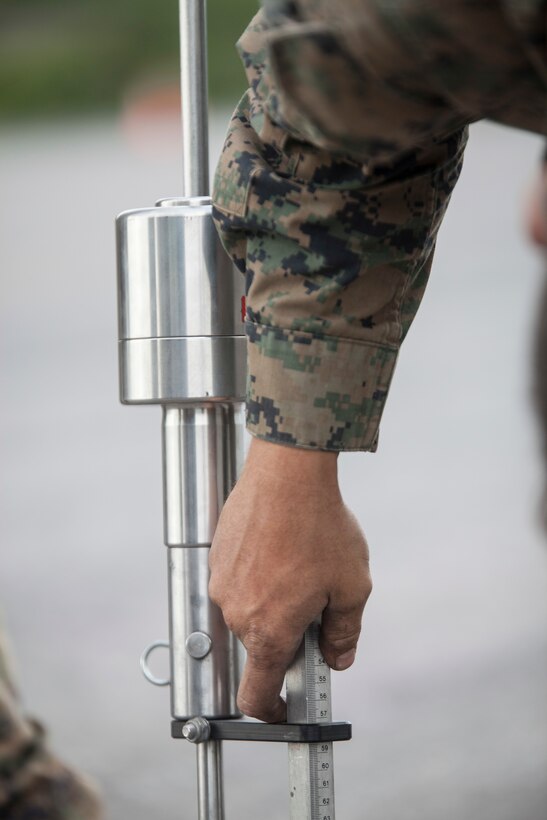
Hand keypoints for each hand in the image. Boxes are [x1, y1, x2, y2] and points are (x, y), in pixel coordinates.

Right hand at [209, 437, 371, 721]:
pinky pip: (239, 581)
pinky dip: (259, 576)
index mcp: (270, 630)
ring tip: (301, 565)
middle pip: (260, 646)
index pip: (256, 694)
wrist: (287, 472)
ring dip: (273, 603)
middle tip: (317, 605)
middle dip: (287, 636)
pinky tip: (283, 547)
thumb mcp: (352, 586)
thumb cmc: (320, 527)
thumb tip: (338, 657)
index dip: (271, 709)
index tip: (285, 705)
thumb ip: (344, 633)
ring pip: (249, 611)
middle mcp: (238, 612)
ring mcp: (223, 583)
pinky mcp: (218, 557)